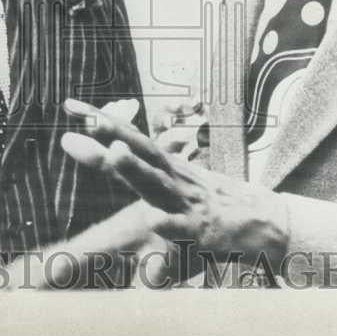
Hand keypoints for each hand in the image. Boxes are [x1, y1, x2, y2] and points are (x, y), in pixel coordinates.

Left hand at [61, 98, 290, 266]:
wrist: (266, 221)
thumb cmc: (214, 202)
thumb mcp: (176, 183)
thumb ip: (141, 172)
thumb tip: (109, 151)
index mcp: (166, 166)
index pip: (129, 136)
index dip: (100, 121)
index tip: (69, 105)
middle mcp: (174, 177)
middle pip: (140, 149)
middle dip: (110, 133)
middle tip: (84, 117)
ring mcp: (188, 201)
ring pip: (158, 183)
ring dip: (136, 168)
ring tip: (115, 153)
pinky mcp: (203, 230)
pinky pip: (184, 228)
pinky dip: (170, 224)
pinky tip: (155, 222)